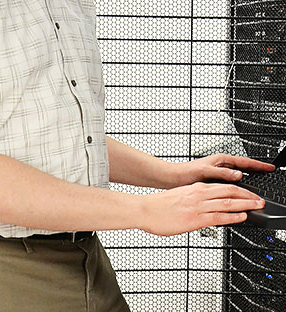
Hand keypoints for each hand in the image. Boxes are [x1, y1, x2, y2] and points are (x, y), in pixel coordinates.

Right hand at [139, 182, 264, 235]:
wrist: (145, 209)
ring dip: (245, 204)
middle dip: (247, 195)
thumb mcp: (180, 196)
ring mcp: (198, 206)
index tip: (249, 193)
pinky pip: (219, 216)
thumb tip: (204, 205)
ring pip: (227, 202)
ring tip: (257, 206)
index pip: (222, 186)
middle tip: (259, 199)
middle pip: (229, 191)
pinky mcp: (195, 219)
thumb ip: (194, 199)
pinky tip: (241, 217)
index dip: (239, 189)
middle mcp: (199, 194)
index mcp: (195, 188)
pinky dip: (233, 216)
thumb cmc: (159, 205)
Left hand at [171, 153, 275, 186]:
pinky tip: (242, 189)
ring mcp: (219, 171)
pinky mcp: (215, 178)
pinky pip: (232, 179)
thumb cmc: (187, 172)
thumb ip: (222, 173)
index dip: (258, 165)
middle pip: (244, 166)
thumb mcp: (206, 171)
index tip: (270, 167)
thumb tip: (238, 174)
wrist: (174, 177)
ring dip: (249, 176)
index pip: (245, 162)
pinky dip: (240, 183)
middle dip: (257, 169)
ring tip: (260, 181)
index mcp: (221, 160)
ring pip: (239, 173)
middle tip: (270, 172)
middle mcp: (221, 164)